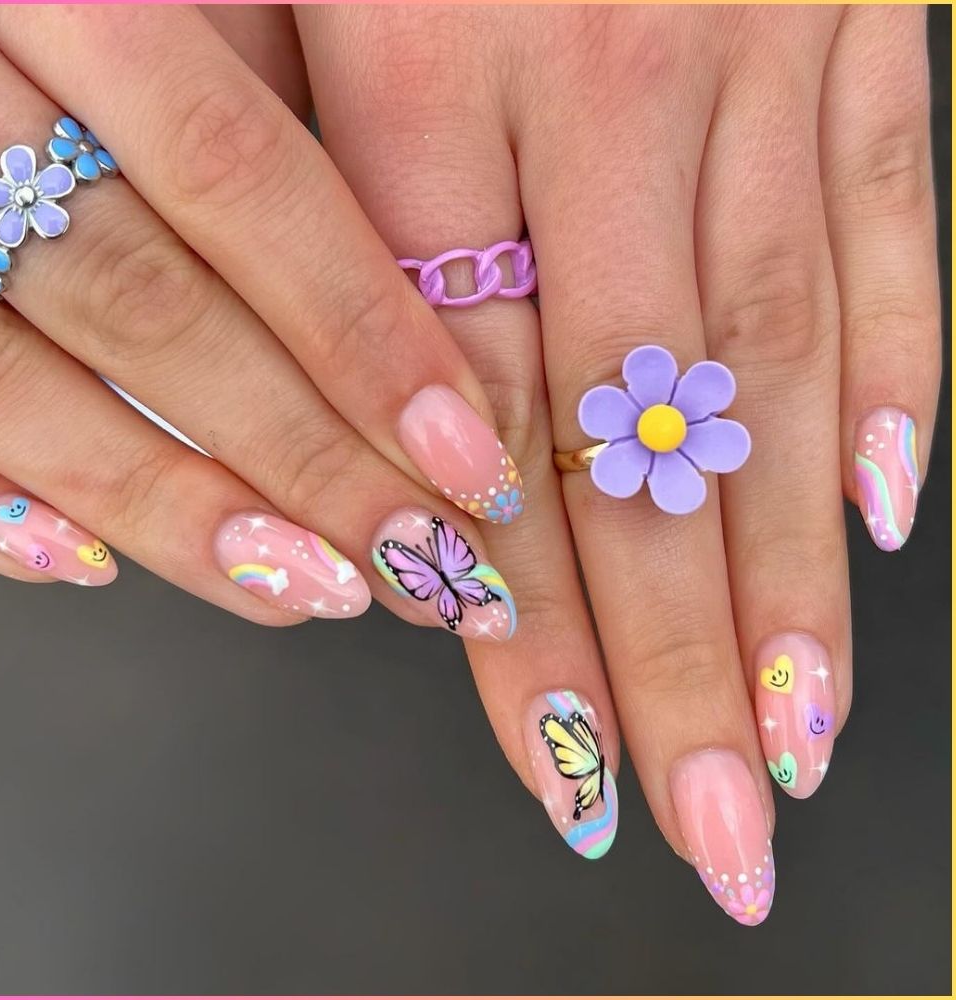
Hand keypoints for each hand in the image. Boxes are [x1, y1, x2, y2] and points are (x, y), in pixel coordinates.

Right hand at [0, 5, 531, 641]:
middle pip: (149, 305)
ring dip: (179, 509)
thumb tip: (399, 326)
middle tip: (420, 558)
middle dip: (304, 456)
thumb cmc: (38, 28)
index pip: (238, 174)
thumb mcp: (144, 17)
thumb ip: (234, 130)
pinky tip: (89, 562)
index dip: (363, 333)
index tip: (470, 456)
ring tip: (312, 587)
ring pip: (15, 386)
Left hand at [294, 3, 939, 920]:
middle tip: (714, 829)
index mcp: (427, 54)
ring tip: (797, 738)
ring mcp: (763, 40)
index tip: (556, 763)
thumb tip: (398, 449)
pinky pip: (891, 228)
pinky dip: (893, 384)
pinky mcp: (868, 7)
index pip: (481, 426)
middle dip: (675, 664)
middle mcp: (611, 71)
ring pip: (773, 372)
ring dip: (788, 580)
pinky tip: (877, 518)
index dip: (522, 618)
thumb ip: (323, 202)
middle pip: (641, 446)